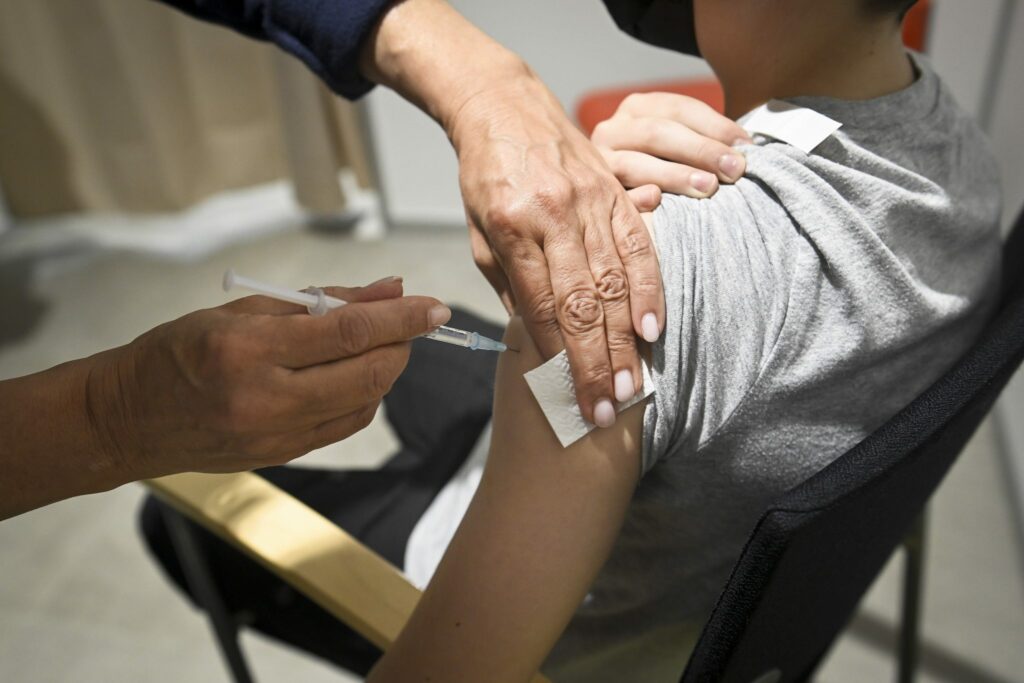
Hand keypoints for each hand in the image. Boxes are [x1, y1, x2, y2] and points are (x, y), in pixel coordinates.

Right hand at [88, 278, 449, 476]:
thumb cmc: (180, 351)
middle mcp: (265, 398)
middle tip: (411, 323)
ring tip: (377, 344)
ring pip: (365, 402)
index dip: (402, 318)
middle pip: (368, 374)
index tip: (434, 307)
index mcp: (248, 349)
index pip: (348, 331)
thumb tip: (390, 289)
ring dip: (386, 370)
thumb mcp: (244, 308)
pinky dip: (364, 395)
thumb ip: (322, 300)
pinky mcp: (283, 457)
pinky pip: (346, 425)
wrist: (129, 419)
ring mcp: (275, 436)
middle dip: (403, 345)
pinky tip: (353, 374)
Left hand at [362, 0, 664, 424]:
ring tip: (632, 384)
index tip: (575, 400)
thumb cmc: (486, 179)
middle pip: (583, 302)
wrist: (506, 109)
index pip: (543, 306)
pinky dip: (650, 289)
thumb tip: (539, 342)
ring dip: (625, 340)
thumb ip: (510, 288)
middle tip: (608, 409)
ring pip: (615, 281)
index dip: (562, 359)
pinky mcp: (615, 192)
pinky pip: (640, 246)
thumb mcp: (480, 236)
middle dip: (597, 363)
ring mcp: (589, 202)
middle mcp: (554, 216)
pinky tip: (654, 328)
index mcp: (511, 229)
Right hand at [591, 92, 751, 199]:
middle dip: (700, 150)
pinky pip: (614, 197)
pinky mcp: (593, 194)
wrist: (602, 193)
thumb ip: (706, 140)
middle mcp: (613, 129)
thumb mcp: (678, 143)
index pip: (679, 109)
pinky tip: (656, 201)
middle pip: (657, 133)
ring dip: (673, 175)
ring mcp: (598, 162)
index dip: (715, 126)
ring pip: (634, 164)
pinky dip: (635, 200)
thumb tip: (747, 149)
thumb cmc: (660, 168)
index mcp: (638, 108)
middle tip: (734, 170)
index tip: (746, 147)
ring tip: (708, 187)